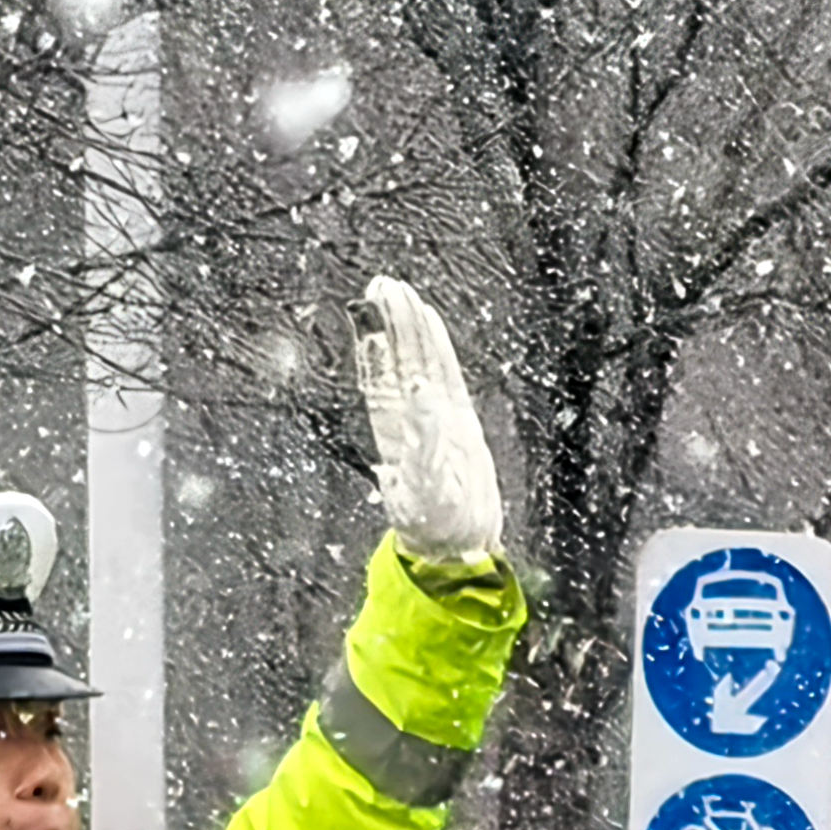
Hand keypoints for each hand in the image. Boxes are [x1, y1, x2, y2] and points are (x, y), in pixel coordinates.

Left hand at [349, 275, 504, 566]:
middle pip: (400, 357)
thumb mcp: (425, 486)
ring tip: (402, 292)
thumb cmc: (434, 524)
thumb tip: (419, 389)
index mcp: (394, 428)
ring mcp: (433, 415)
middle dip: (393, 321)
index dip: (378, 337)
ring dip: (411, 327)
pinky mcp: (458, 420)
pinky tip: (430, 322)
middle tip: (385, 283)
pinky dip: (437, 347)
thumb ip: (423, 439)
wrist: (457, 546)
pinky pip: (446, 373)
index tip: (371, 303)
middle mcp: (410, 415)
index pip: (383, 370)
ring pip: (420, 360)